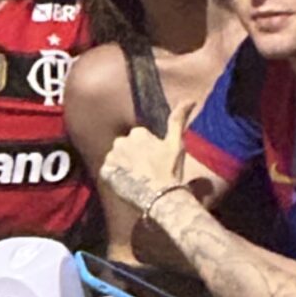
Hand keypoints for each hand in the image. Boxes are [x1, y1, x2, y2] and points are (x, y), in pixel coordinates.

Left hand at [100, 102, 195, 217]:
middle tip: (148, 171)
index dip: (149, 151)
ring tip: (138, 179)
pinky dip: (116, 177)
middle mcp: (121, 141)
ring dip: (125, 166)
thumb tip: (190, 99)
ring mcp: (111, 157)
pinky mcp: (105, 172)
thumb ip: (179, 119)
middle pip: (127, 148)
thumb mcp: (177, 143)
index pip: (140, 139)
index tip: (157, 161)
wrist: (160, 197)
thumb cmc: (170, 170)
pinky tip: (128, 183)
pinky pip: (109, 172)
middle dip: (135, 156)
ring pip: (118, 159)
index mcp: (137, 133)